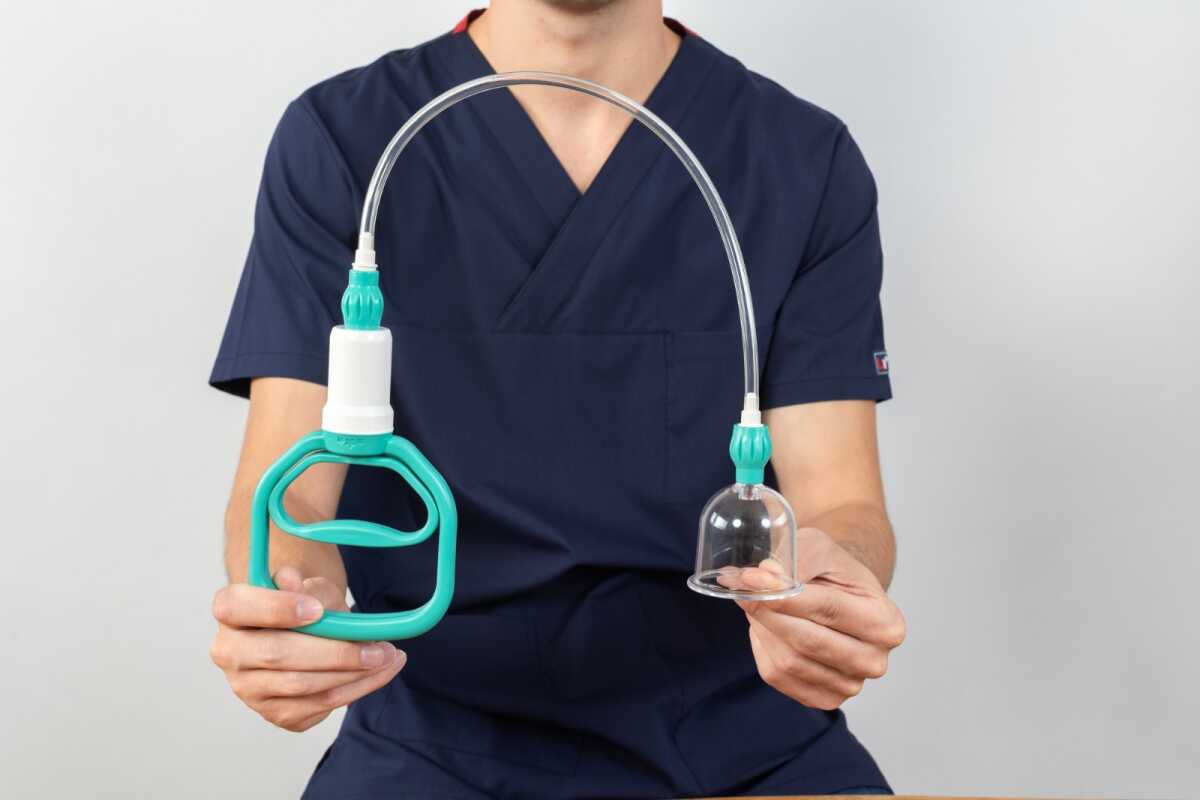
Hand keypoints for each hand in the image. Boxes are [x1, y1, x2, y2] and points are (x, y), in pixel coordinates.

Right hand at [210, 566, 405, 731]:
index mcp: (230, 610)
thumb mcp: (311, 587)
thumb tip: (291, 580)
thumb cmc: (305, 605)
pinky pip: (318, 705)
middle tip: (378, 646)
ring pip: (302, 685)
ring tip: (389, 656)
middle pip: (277, 655)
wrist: (304, 635)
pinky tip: (379, 672)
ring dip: (353, 673)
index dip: (276, 608)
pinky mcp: (275, 713)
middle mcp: (229, 652)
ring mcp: (249, 688)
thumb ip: (305, 587)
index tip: (317, 611)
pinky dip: (356, 689)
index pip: (237, 607)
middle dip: (334, 652)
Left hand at [735, 528, 905, 709]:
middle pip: (807, 641)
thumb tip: (764, 576)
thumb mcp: (819, 549)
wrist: (839, 597)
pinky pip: (777, 675)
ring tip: (759, 603)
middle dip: (767, 612)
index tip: (752, 578)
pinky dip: (763, 648)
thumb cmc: (832, 572)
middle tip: (743, 588)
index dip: (785, 595)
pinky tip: (767, 628)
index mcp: (886, 621)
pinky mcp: (822, 698)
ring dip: (763, 628)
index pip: (828, 609)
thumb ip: (794, 560)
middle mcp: (874, 660)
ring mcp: (850, 685)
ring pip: (788, 660)